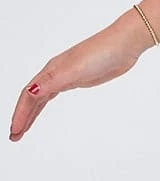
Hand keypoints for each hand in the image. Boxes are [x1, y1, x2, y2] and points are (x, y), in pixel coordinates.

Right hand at [9, 14, 150, 142]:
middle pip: (31, 98)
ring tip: (23, 128)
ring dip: (31, 113)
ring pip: (41, 97)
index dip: (20, 114)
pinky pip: (53, 94)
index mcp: (50, 71)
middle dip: (22, 117)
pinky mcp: (77, 79)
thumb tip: (30, 92)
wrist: (124, 45)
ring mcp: (65, 76)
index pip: (28, 96)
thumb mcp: (74, 70)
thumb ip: (51, 82)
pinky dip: (43, 104)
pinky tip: (41, 109)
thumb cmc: (100, 53)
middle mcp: (54, 73)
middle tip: (14, 135)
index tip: (14, 130)